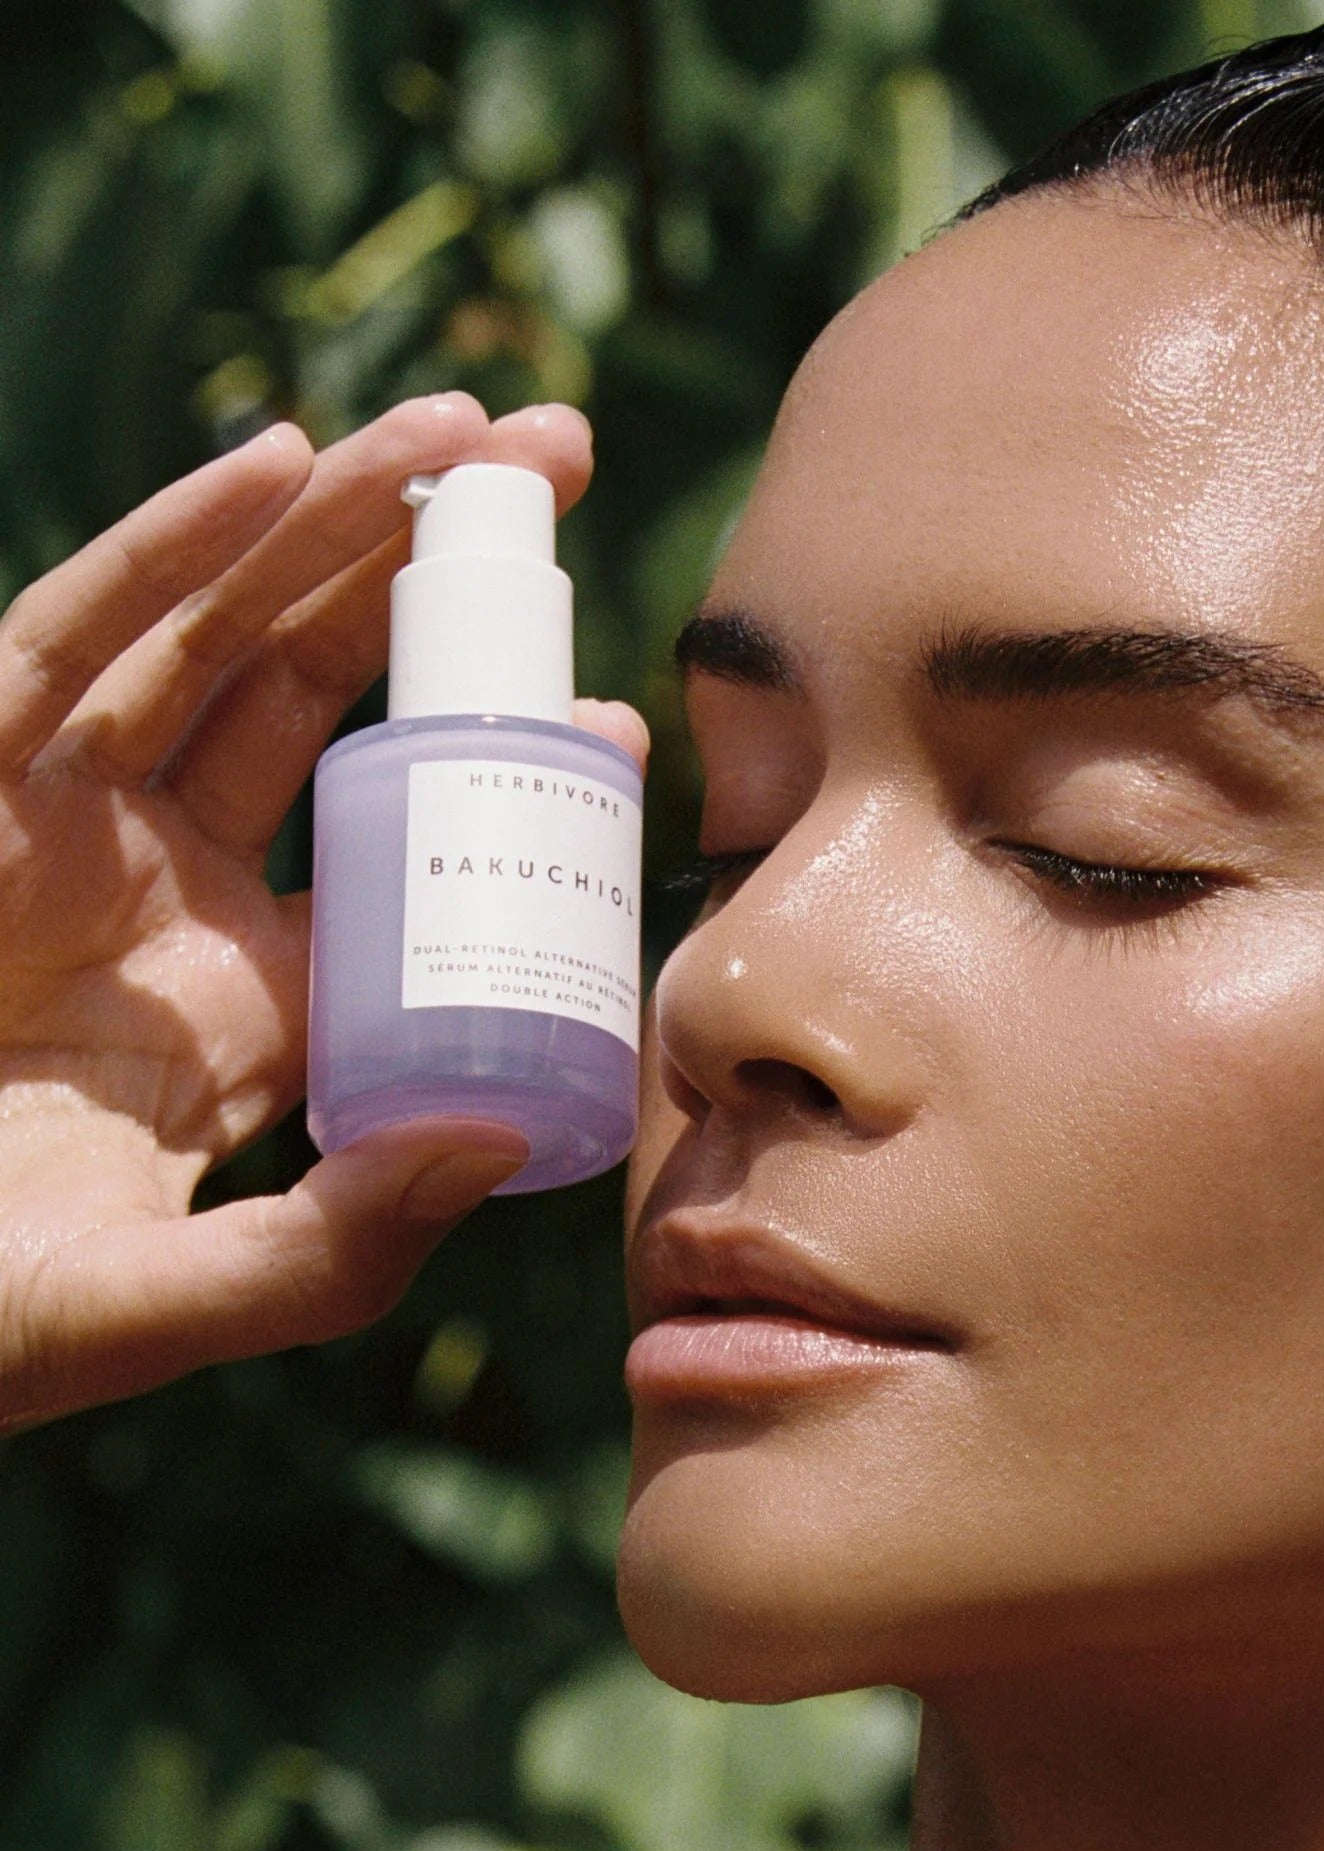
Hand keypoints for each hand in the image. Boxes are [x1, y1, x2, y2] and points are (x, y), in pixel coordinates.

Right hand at [0, 394, 647, 1430]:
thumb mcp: (165, 1301)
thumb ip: (332, 1249)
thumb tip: (506, 1141)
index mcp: (253, 992)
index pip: (407, 843)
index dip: (508, 764)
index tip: (618, 714)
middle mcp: (170, 878)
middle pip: (323, 688)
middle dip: (433, 572)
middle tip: (563, 465)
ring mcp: (66, 816)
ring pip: (219, 633)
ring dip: (333, 519)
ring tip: (465, 437)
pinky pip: (74, 634)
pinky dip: (172, 544)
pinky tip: (282, 461)